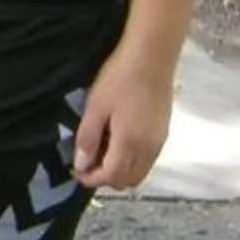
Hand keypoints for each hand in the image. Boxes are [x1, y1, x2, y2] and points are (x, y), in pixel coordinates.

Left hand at [70, 44, 174, 190]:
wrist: (152, 58)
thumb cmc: (119, 79)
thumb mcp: (95, 107)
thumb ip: (87, 138)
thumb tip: (81, 164)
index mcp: (129, 144)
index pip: (110, 177)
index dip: (90, 179)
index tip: (75, 170)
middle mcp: (148, 150)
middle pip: (127, 181)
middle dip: (105, 178)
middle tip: (88, 161)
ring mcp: (159, 143)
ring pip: (139, 173)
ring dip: (120, 171)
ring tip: (102, 151)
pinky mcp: (164, 134)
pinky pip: (147, 161)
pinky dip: (132, 161)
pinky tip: (119, 141)